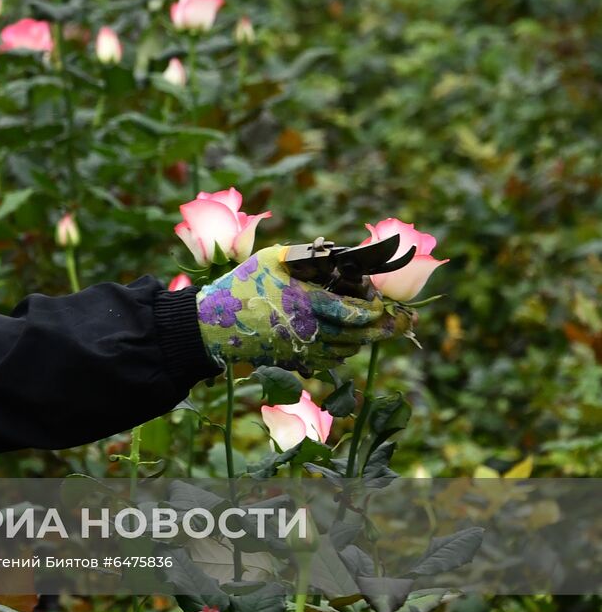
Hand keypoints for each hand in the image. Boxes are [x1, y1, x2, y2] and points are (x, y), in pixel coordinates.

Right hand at [195, 244, 415, 373]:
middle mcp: (308, 331)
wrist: (208, 325)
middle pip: (357, 336)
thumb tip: (334, 250)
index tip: (386, 305)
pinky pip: (326, 361)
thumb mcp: (270, 258)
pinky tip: (342, 341)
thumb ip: (304, 253)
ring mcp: (299, 350)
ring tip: (371, 330)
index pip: (354, 312)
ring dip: (361, 341)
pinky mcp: (290, 361)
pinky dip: (340, 351)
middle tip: (402, 325)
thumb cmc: (239, 286)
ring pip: (344, 351)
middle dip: (382, 330)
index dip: (376, 311)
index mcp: (306, 303)